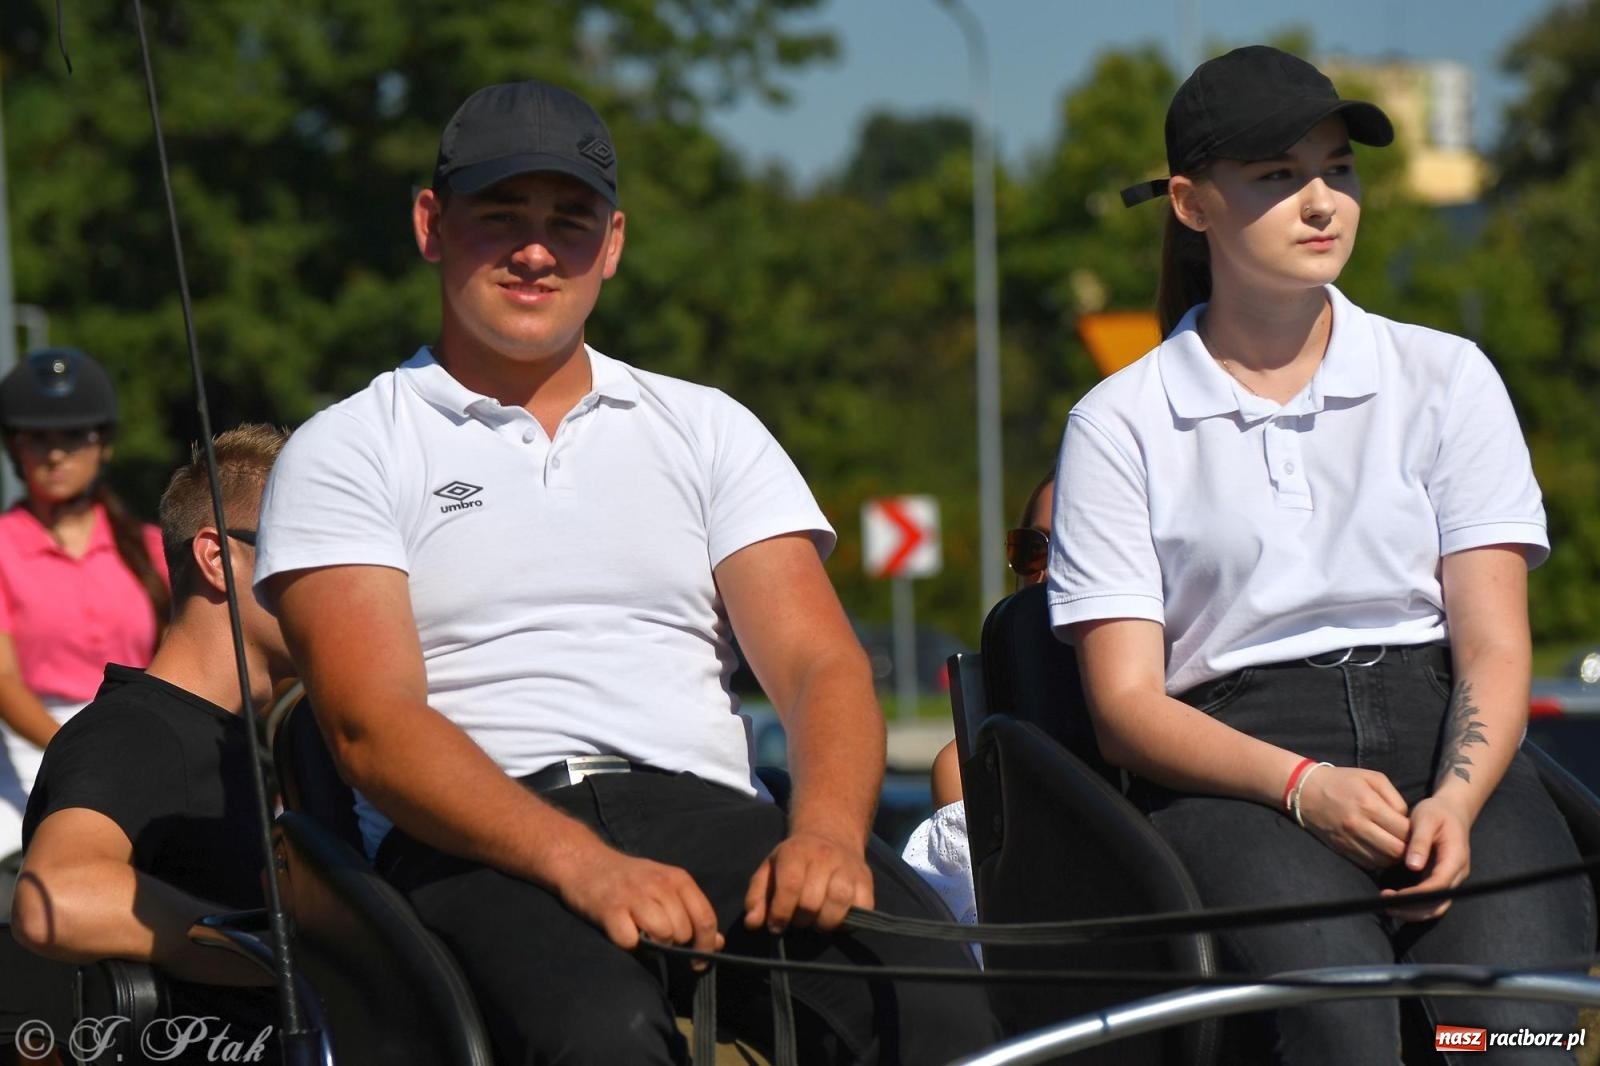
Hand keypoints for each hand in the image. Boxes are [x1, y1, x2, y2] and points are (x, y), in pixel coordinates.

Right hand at [558, 846, 723, 961]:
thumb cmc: (630, 880)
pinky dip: (629, 945)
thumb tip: (717, 943)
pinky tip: (624, 934)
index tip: (697, 963)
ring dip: (654, 944)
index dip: (705, 946)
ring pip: (663, 935)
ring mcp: (634, 896)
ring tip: (642, 935)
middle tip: (658, 938)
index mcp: (678, 879)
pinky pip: (630, 941)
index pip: (705, 918)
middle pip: (683, 932)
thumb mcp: (666, 887)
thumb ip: (692, 912)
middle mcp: (659, 885)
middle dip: (674, 944)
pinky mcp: (609, 909)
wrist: (585, 862)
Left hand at [743, 828, 873, 933]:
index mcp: (796, 852)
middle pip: (812, 901)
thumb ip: (756, 897)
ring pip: (839, 904)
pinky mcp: (866, 880)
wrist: (830, 834)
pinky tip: (837, 918)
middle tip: (798, 919)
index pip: (790, 886)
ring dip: (824, 923)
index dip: (781, 913)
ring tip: (817, 921)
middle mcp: (825, 857)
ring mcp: (848, 867)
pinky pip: (863, 908)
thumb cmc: (794, 859)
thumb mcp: (769, 870)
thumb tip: (752, 923)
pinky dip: (849, 921)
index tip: (776, 926)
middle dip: (801, 920)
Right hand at [1295, 766, 1411, 869]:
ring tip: (1397, 845)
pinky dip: (1380, 860)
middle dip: (1408, 848)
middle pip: (1397, 850)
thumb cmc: (1342, 780)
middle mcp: (1358, 826)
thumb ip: (1395, 798)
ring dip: (1395, 856)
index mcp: (1368, 805)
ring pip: (1384, 861)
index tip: (1417, 829)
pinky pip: (1369, 864)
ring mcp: (1349, 840)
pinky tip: (1382, 849)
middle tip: (1410, 841)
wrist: (1304, 791)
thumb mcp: (1372, 778)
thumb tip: (1407, 821)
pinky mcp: (1342, 850)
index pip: (1404, 830)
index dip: (1416, 833)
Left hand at [1381, 794, 1472, 922]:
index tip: (1395, 896)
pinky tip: (1395, 901)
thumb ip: (1420, 842)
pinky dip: (1415, 906)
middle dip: (1413, 909)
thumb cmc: (1437, 813)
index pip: (1439, 885)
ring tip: (1387, 906)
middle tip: (1385, 904)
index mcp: (1456, 858)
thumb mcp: (1426, 819)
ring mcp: (1451, 878)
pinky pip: (1432, 900)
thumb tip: (1412, 866)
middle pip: (1440, 902)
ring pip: (1437, 906)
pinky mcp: (1442, 879)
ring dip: (1413, 911)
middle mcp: (1457, 873)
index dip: (1417, 895)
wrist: (1451, 811)